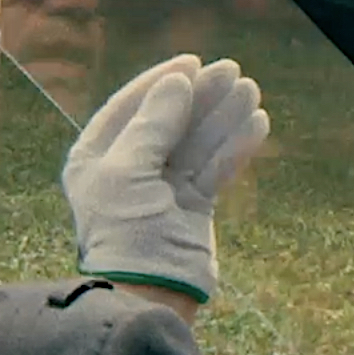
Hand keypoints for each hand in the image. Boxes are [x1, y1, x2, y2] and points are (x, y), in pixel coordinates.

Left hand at [61, 54, 268, 304]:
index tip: (190, 61)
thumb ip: (154, 123)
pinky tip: (256, 123)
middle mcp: (129, 170)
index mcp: (97, 159)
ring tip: (251, 91)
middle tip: (232, 71)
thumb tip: (177, 81)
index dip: (159, 82)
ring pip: (198, 142)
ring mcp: (163, 189)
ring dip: (224, 116)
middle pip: (170, 121)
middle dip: (200, 96)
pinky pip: (216, 168)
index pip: (129, 107)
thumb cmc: (126, 230)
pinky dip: (236, 146)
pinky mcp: (193, 207)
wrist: (151, 293)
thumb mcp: (128, 170)